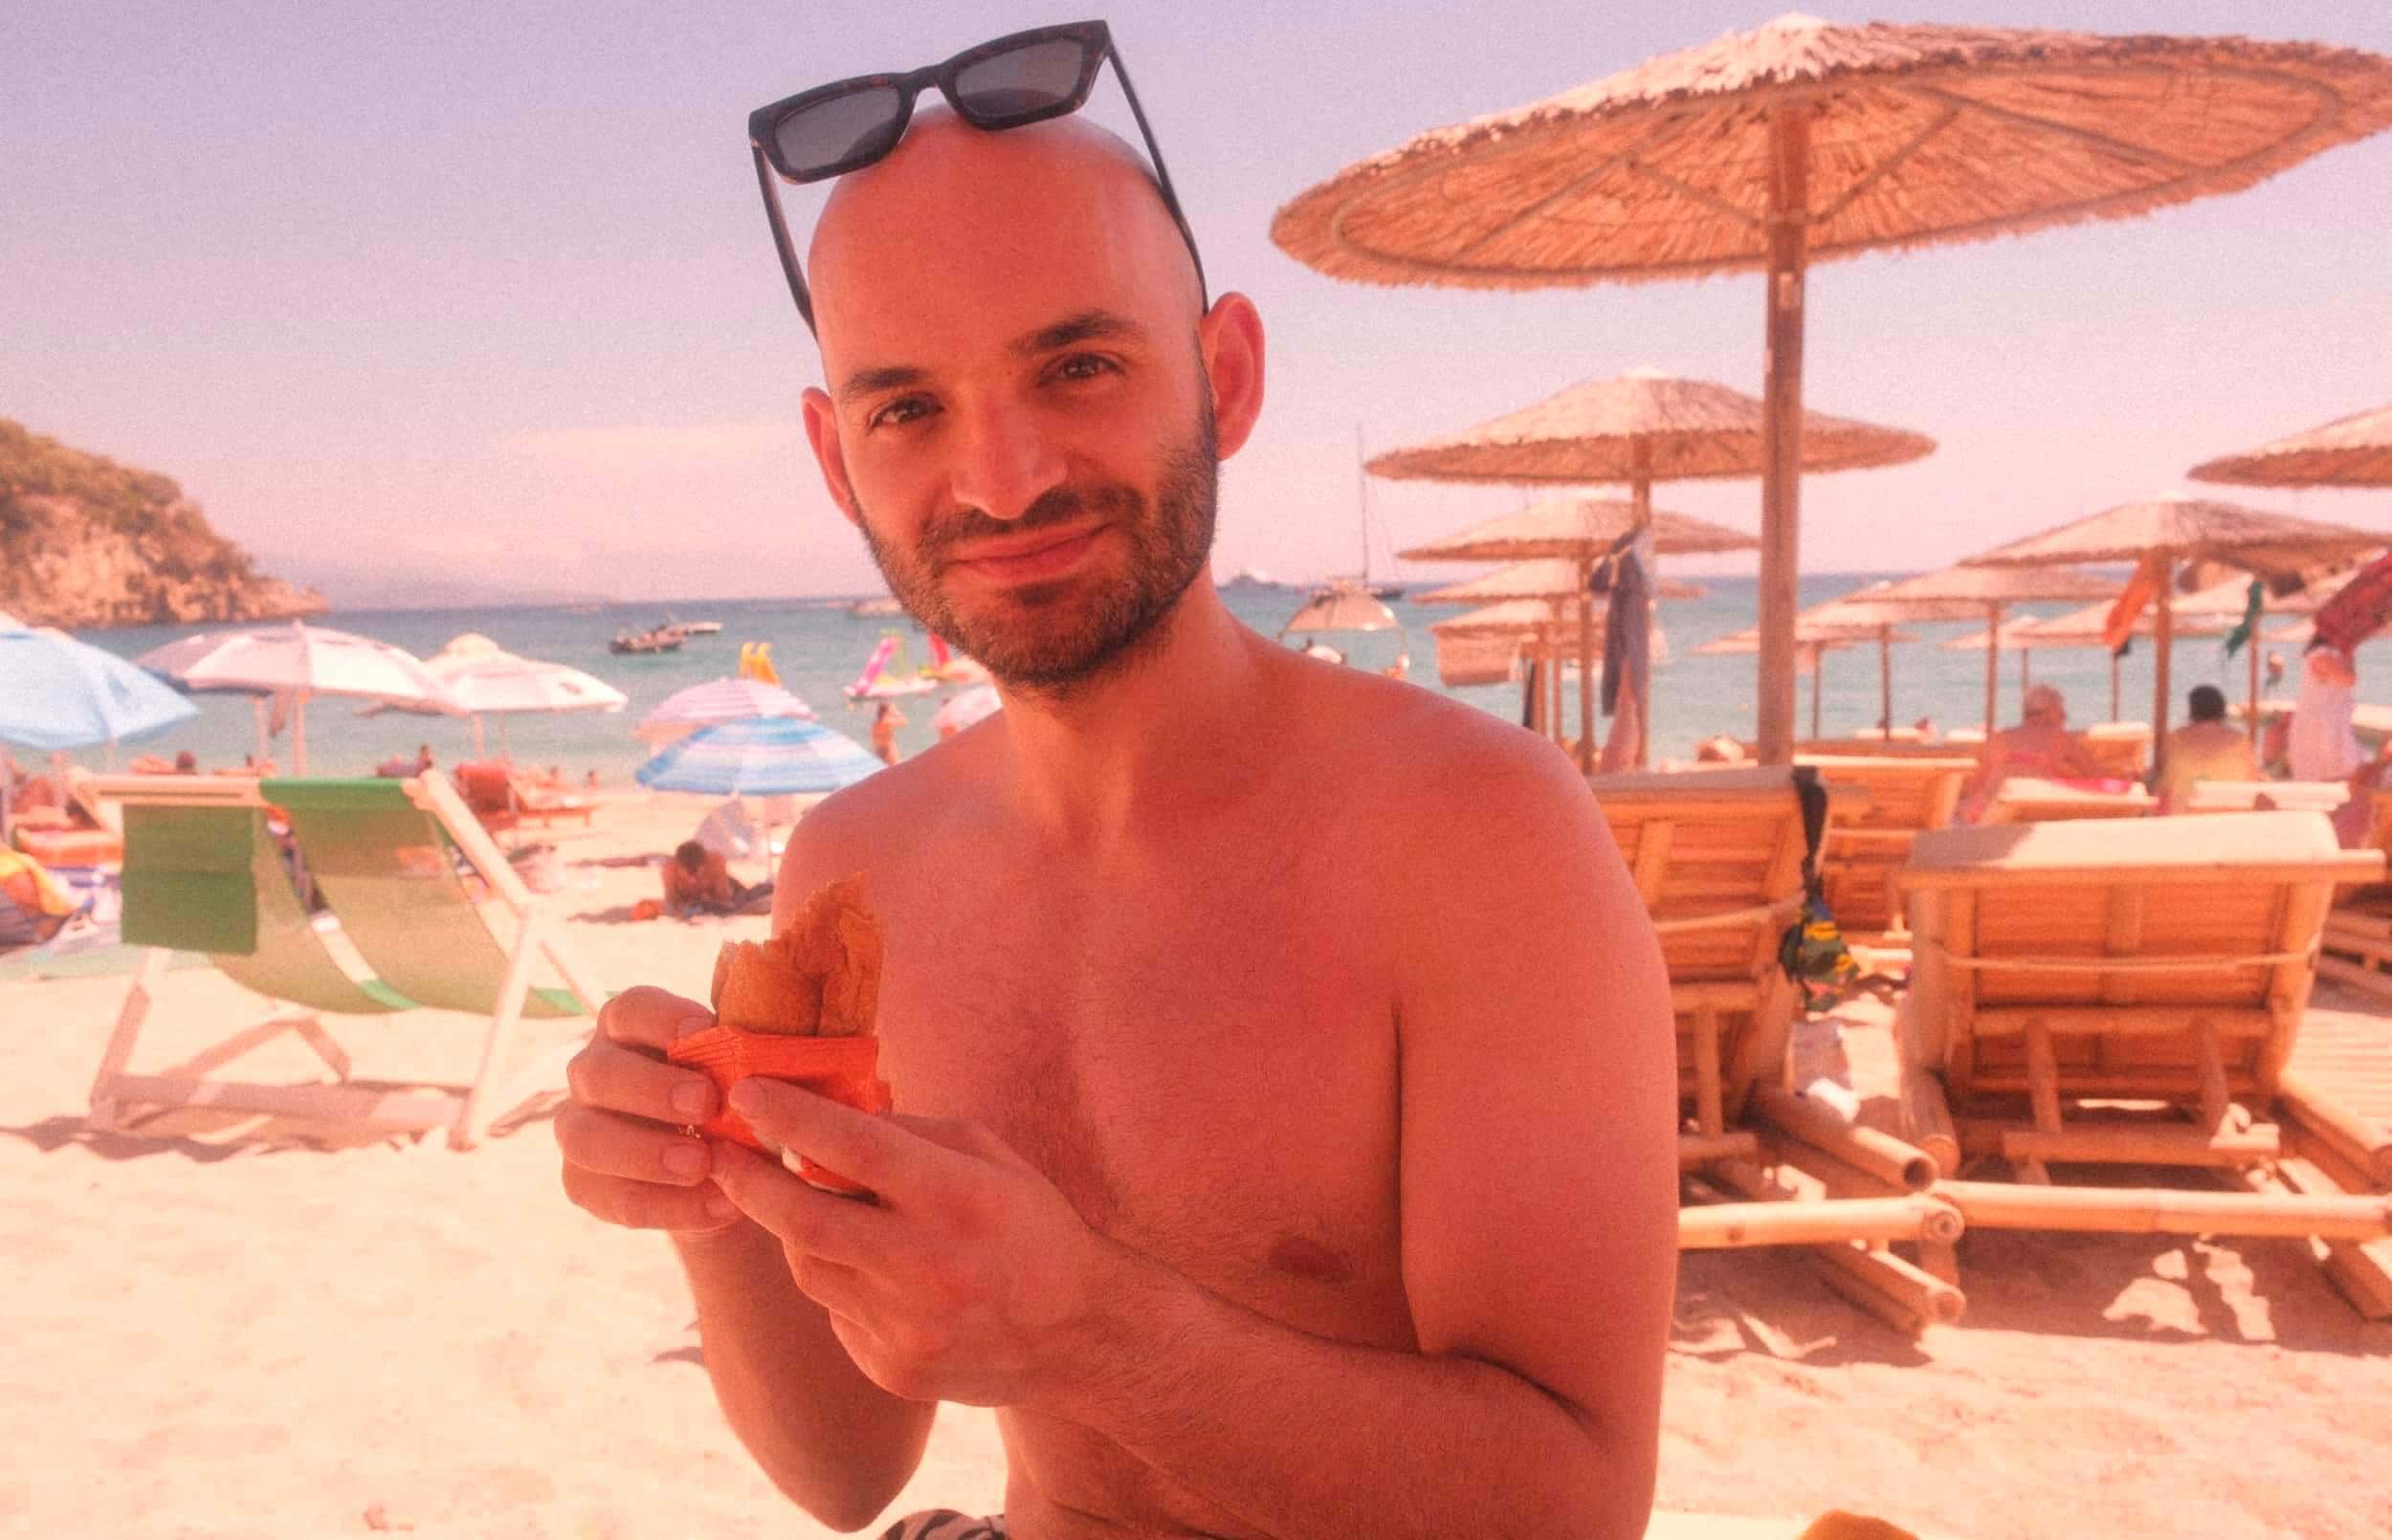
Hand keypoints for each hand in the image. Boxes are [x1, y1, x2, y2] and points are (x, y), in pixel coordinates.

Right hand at [555, 985, 738, 1235]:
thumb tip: (771, 1055)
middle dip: (651, 1089)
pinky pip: (611, 1197)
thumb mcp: (741, 1075)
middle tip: (705, 1104)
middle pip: (598, 1072)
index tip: (705, 1031)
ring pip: (584, 1137)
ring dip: (644, 1153)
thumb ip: (742, 1062)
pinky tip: (717, 1205)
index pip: (629, 1010)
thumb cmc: (736, 1100)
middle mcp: (594, 1072)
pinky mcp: (584, 1182)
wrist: (723, 1169)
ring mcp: (579, 1127)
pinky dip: (667, 1206)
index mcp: (629, 1030)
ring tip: (702, 1164)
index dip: (661, 1018)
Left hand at [708, 1078, 1120, 1408]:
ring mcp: (906, 1327)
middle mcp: (928, 1265)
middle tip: (718, 1155)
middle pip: (803, 1217)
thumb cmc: (1030, 1226)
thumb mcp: (989, 1157)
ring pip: (809, 1268)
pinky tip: (870, 1270)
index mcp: (958, 1198)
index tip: (746, 1092)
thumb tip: (827, 1114)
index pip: (853, 1147)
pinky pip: (836, 1313)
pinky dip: (839, 1282)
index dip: (790, 1117)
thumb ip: (910, 1133)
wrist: (1079, 1336)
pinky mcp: (892, 1368)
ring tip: (808, 1206)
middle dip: (748, 1180)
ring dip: (795, 1231)